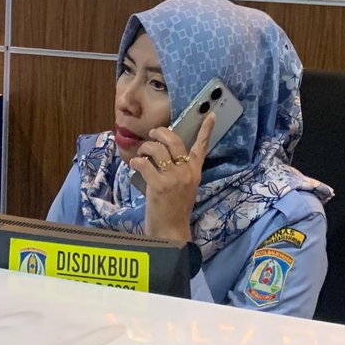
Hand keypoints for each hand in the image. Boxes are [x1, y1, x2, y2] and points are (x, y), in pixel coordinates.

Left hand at [132, 111, 213, 241]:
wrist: (171, 229)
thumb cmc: (176, 208)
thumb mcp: (185, 186)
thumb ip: (180, 170)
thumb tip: (164, 151)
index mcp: (195, 171)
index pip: (202, 146)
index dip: (206, 129)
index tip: (210, 115)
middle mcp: (186, 171)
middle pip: (174, 140)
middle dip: (161, 132)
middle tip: (153, 134)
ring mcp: (173, 178)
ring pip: (157, 149)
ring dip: (145, 147)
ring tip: (141, 153)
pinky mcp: (158, 184)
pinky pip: (144, 164)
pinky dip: (136, 162)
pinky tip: (134, 165)